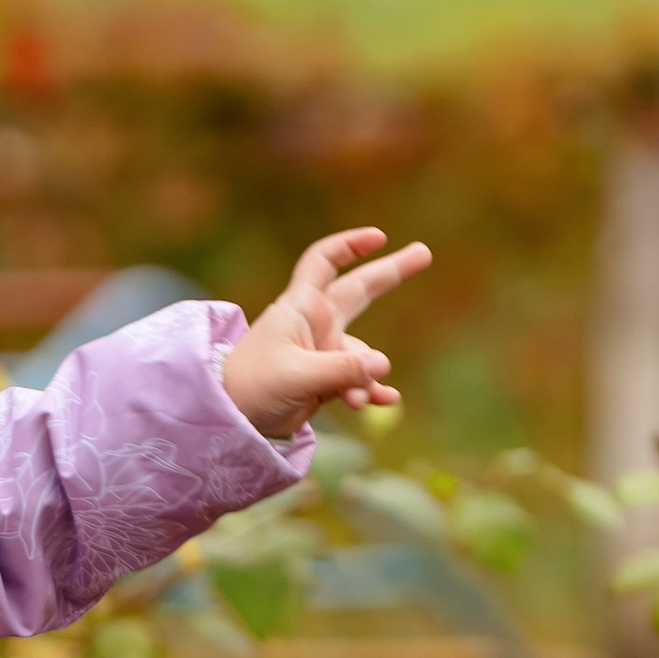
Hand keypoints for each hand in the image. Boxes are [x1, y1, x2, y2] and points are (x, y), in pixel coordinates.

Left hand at [222, 226, 428, 440]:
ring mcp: (323, 352)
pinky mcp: (325, 379)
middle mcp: (315, 324)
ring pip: (362, 353)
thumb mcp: (296, 376)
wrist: (233, 421)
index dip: (349, 245)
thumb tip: (383, 365)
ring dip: (364, 375)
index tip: (380, 237)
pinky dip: (369, 390)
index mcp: (300, 308)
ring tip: (355, 398)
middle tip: (425, 252)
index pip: (323, 261)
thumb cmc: (252, 387)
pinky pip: (357, 380)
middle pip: (359, 290)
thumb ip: (340, 370)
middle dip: (391, 272)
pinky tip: (384, 400)